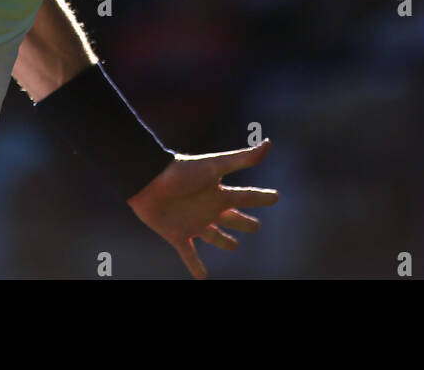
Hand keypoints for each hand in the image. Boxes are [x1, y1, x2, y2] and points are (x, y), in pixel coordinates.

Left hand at [127, 138, 278, 278]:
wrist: (148, 181)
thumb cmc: (181, 171)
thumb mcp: (214, 166)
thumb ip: (241, 158)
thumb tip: (268, 144)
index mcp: (219, 193)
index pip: (246, 197)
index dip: (261, 198)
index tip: (275, 197)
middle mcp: (209, 209)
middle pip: (232, 218)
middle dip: (244, 223)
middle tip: (255, 227)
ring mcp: (194, 223)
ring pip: (214, 236)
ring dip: (224, 242)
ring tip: (233, 246)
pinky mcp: (178, 235)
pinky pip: (189, 254)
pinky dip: (196, 267)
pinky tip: (202, 279)